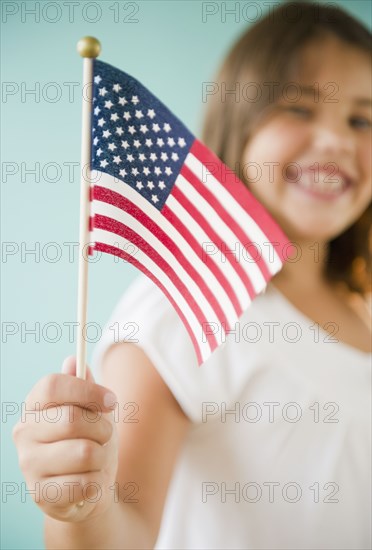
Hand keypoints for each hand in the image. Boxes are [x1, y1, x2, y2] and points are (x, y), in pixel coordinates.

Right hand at [12, 356, 118, 521]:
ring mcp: (29, 464)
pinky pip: (85, 483)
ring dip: (102, 456)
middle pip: (72, 418)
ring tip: (96, 459)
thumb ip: (84, 384)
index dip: (87, 390)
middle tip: (105, 434)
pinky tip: (88, 481)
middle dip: (101, 427)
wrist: (89, 486)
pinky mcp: (41, 494)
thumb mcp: (92, 409)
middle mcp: (24, 431)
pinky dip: (97, 481)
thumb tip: (72, 360)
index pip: (53, 386)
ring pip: (84, 452)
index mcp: (35, 404)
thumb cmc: (90, 440)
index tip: (111, 401)